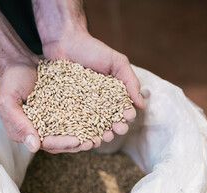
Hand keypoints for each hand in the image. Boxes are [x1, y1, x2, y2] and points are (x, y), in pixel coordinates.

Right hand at [0, 2, 87, 152]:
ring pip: (70, 133)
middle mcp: (40, 129)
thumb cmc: (10, 81)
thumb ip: (18, 124)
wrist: (18, 63)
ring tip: (100, 135)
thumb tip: (34, 147)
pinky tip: (98, 120)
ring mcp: (51, 120)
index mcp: (26, 132)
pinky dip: (86, 121)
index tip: (77, 141)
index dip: (63, 143)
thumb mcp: (7, 101)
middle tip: (94, 142)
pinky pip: (75, 118)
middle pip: (62, 142)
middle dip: (78, 143)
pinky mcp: (61, 109)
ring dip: (85, 135)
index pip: (47, 143)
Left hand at [41, 32, 144, 152]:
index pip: (122, 110)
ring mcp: (82, 106)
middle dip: (115, 128)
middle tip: (116, 130)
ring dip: (99, 134)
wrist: (64, 41)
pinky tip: (82, 137)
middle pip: (109, 121)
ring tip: (101, 138)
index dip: (125, 116)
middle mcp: (98, 104)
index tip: (127, 117)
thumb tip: (141, 105)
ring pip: (92, 126)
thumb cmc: (93, 50)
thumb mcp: (117, 62)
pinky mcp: (66, 107)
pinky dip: (79, 131)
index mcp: (112, 95)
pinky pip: (73, 122)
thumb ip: (130, 81)